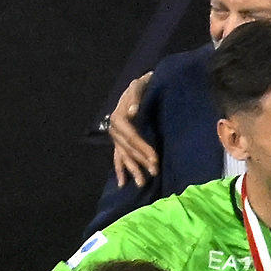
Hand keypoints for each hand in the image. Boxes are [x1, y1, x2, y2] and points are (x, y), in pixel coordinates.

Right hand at [105, 72, 158, 188]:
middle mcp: (115, 129)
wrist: (135, 89)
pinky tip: (123, 185)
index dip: (143, 148)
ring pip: (124, 156)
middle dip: (142, 161)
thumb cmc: (140, 87)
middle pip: (129, 149)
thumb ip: (136, 95)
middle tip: (155, 172)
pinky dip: (120, 172)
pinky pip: (117, 159)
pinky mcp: (118, 143)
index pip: (132, 137)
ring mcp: (116, 138)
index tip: (155, 158)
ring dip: (133, 170)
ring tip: (142, 184)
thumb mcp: (139, 86)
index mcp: (119, 118)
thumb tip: (133, 110)